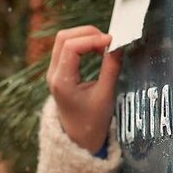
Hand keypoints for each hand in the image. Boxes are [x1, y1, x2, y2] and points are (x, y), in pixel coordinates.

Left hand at [47, 26, 122, 152]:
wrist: (78, 139)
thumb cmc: (92, 122)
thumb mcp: (105, 95)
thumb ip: (111, 68)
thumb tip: (118, 45)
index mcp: (62, 81)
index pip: (72, 46)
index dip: (93, 39)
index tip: (112, 42)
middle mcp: (53, 74)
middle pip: (64, 37)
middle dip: (88, 33)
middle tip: (109, 41)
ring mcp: (54, 72)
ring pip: (64, 40)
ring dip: (85, 36)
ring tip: (105, 45)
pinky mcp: (59, 71)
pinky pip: (67, 48)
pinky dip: (82, 43)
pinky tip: (97, 49)